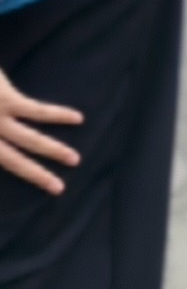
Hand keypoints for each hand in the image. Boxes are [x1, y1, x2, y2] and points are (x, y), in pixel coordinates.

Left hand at [0, 60, 81, 194]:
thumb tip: (3, 137)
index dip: (22, 172)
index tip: (42, 185)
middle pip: (13, 161)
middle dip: (37, 175)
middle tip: (59, 188)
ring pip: (30, 140)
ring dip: (54, 150)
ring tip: (75, 159)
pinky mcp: (8, 100)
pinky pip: (38, 111)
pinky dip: (58, 115)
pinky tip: (77, 118)